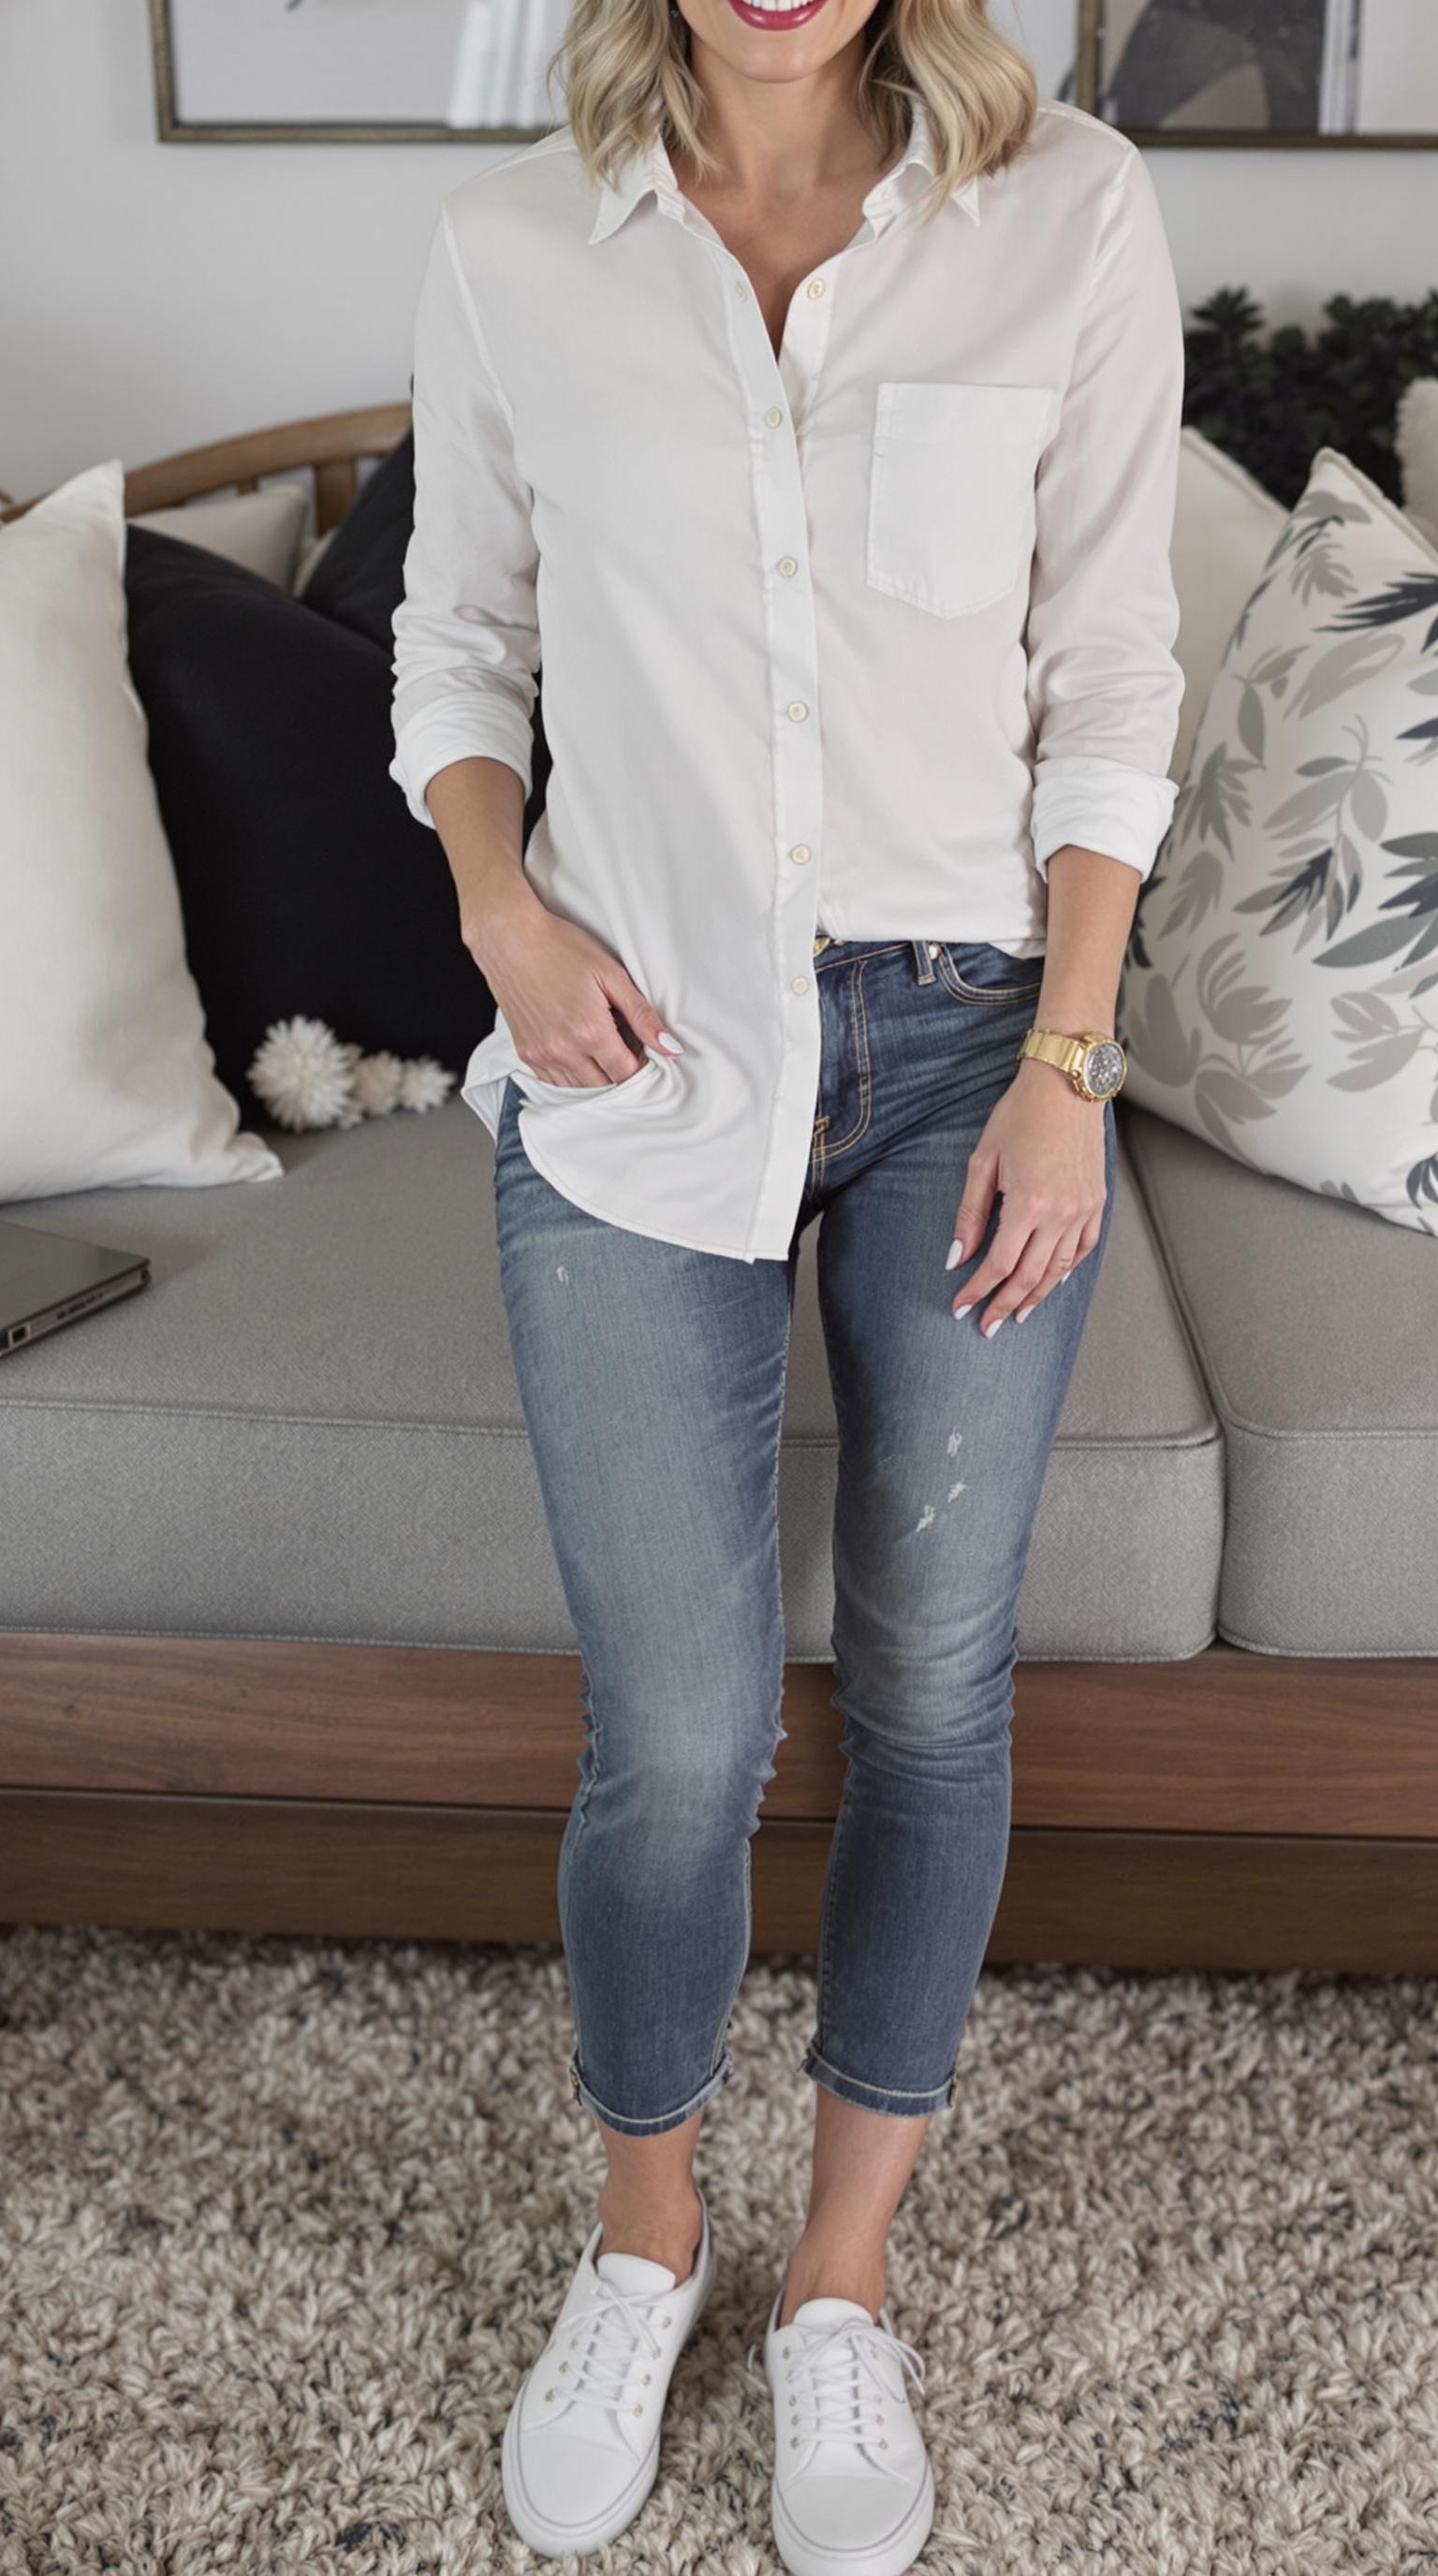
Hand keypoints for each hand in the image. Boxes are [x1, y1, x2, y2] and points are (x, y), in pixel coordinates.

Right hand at [465, 891, 681, 1087]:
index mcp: (591, 1032)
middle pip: (605, 1085)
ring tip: (597, 1040)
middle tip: (620, 1039)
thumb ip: (643, 1015)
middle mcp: (564, 1050)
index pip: (627, 1073)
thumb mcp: (611, 975)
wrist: (509, 938)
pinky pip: (555, 1081)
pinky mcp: (525, 1053)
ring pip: (580, 1087)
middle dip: (619, 1070)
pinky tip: (576, 1047)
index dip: (640, 1063)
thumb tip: (671, 1047)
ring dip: (596, 1073)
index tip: (640, 1046)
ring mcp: (542, 1055)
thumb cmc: (560, 948)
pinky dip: (572, 1073)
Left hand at [946, 1058, 1106, 1333]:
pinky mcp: (1097, 1201)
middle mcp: (1060, 1214)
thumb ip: (970, 1214)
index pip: (998, 1264)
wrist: (1067, 1083)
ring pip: (1058, 1270)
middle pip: (1029, 1276)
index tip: (960, 1307)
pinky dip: (1067, 1271)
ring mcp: (1083, 1209)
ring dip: (1036, 1296)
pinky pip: (1084, 1249)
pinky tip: (1051, 1283)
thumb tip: (956, 1257)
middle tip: (987, 1326)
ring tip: (1018, 1315)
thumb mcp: (983, 1162)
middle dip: (1004, 1305)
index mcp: (1027, 1204)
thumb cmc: (1020, 1115)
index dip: (977, 1290)